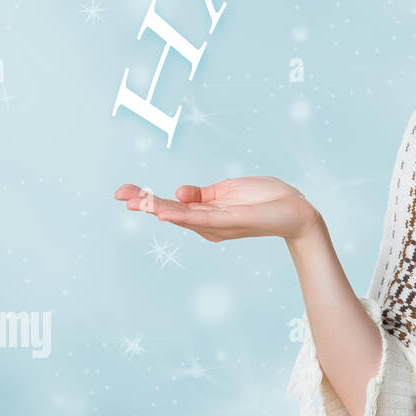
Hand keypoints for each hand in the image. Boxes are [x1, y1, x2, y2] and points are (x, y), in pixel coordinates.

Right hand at [111, 176, 320, 242]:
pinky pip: (205, 219)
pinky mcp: (233, 220)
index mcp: (205, 213)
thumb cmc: (264, 198)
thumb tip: (177, 192)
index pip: (169, 205)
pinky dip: (184, 216)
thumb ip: (201, 194)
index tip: (122, 191)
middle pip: (169, 212)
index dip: (146, 198)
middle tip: (119, 195)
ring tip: (135, 201)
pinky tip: (165, 212)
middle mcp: (207, 224)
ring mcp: (219, 224)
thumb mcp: (227, 190)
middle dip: (144, 203)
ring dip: (157, 208)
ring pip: (182, 216)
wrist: (296, 209)